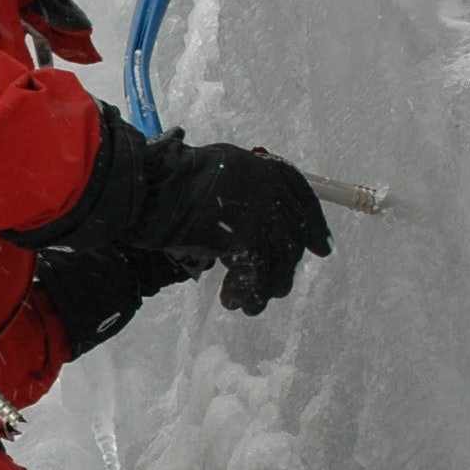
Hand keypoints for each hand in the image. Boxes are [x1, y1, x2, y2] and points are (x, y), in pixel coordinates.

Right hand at [9, 109, 330, 316]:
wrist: (147, 192)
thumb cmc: (164, 184)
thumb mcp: (211, 178)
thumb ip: (237, 194)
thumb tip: (252, 230)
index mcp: (258, 166)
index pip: (301, 193)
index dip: (314, 224)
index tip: (322, 248)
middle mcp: (265, 185)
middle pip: (292, 232)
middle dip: (286, 266)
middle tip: (276, 289)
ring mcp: (258, 210)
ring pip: (278, 258)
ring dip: (265, 286)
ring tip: (248, 303)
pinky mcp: (245, 237)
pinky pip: (256, 273)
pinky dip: (246, 291)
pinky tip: (233, 301)